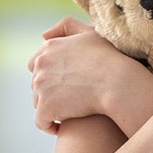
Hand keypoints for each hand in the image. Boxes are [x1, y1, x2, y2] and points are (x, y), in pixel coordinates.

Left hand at [28, 17, 132, 134]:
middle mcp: (41, 65)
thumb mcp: (89, 32)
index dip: (51, 72)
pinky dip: (50, 125)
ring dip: (51, 106)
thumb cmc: (109, 57)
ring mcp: (41, 87)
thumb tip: (43, 36)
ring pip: (38, 102)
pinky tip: (62, 125)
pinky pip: (42, 121)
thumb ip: (66, 26)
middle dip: (49, 89)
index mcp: (50, 47)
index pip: (36, 62)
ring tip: (71, 108)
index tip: (67, 79)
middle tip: (72, 94)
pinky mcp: (45, 108)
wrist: (117, 81)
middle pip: (36, 83)